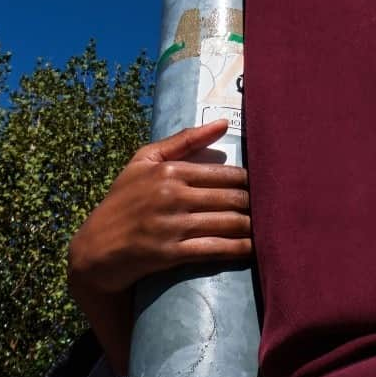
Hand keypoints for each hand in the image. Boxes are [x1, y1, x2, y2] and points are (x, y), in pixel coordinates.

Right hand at [67, 119, 251, 372]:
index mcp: (170, 170)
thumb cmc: (123, 201)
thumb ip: (184, 140)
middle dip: (259, 204)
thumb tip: (224, 123)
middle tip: (280, 208)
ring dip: (255, 226)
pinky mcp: (171, 252)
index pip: (227, 174)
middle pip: (233, 198)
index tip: (270, 186)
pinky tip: (255, 249)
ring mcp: (172, 225)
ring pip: (229, 222)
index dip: (254, 182)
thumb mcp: (144, 162)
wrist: (95, 249)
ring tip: (273, 228)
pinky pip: (216, 248)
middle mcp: (173, 195)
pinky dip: (240, 249)